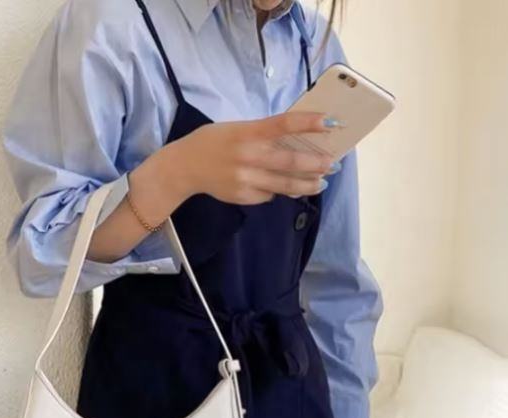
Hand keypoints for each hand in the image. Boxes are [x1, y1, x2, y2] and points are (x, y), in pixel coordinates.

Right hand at [171, 111, 340, 204]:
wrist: (184, 167)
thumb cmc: (214, 142)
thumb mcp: (237, 129)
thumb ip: (263, 133)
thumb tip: (297, 140)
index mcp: (248, 132)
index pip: (283, 124)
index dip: (309, 123)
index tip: (331, 122)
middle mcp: (248, 156)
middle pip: (290, 161)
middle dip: (316, 164)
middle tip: (333, 164)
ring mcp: (245, 179)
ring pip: (284, 184)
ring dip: (307, 184)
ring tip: (321, 183)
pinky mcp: (242, 196)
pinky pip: (268, 194)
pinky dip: (278, 191)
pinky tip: (282, 188)